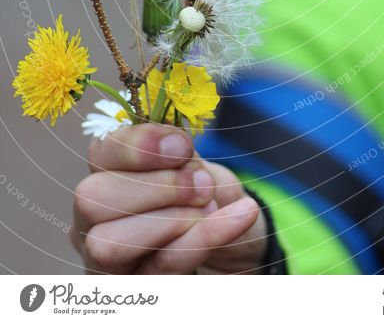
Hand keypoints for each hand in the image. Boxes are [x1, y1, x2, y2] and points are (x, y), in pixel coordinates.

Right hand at [71, 122, 267, 273]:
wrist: (238, 244)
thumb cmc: (206, 196)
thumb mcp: (198, 166)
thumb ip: (180, 154)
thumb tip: (174, 146)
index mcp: (106, 173)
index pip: (99, 153)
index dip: (138, 147)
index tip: (183, 148)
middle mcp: (92, 219)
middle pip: (92, 199)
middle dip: (156, 187)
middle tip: (202, 184)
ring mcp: (105, 261)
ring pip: (111, 243)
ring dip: (173, 219)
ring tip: (211, 205)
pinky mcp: (134, 289)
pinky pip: (161, 268)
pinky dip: (205, 238)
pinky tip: (240, 216)